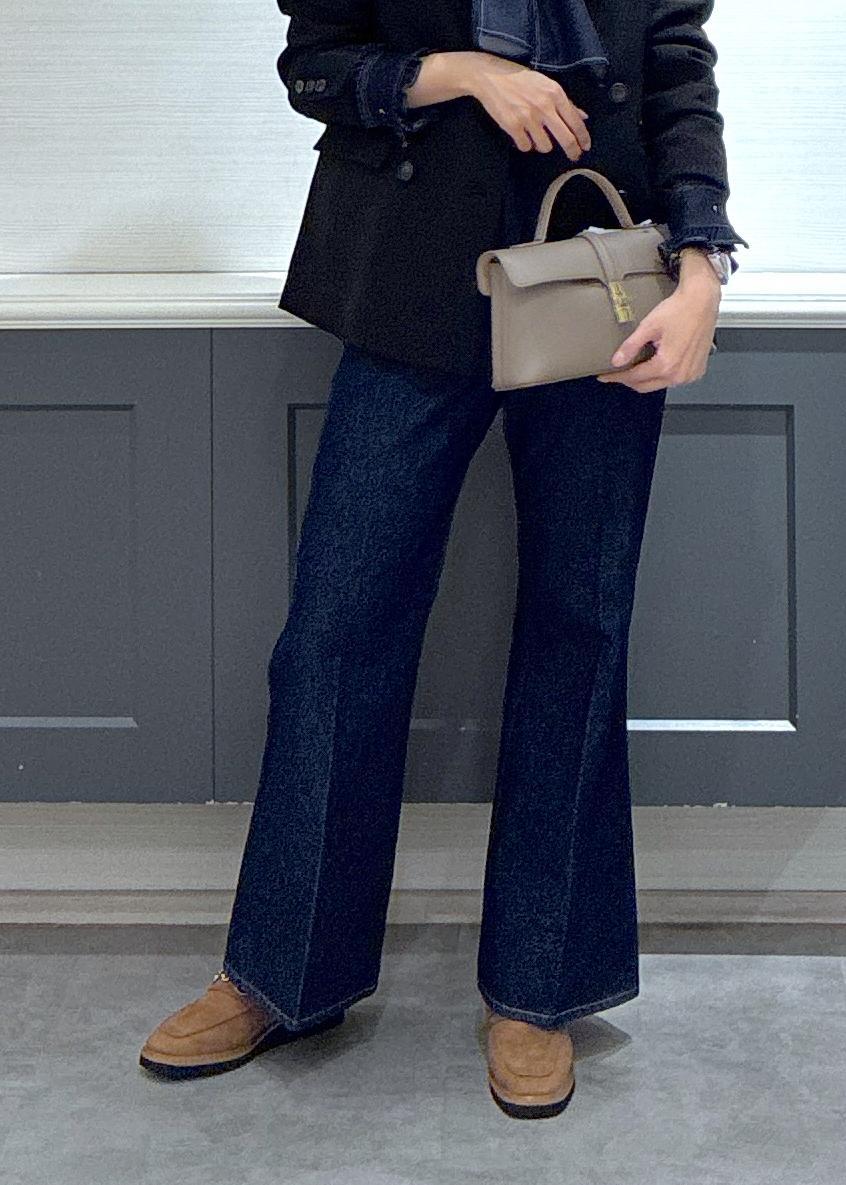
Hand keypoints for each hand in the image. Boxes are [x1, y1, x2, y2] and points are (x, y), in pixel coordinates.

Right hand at [444, 51, 591, 157]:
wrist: (491, 77)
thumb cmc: (520, 79)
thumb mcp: (546, 84)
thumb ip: (565, 101)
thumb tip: (583, 116)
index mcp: (555, 93)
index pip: (576, 121)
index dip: (583, 138)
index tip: (585, 147)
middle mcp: (544, 106)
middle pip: (566, 139)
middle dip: (572, 150)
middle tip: (574, 156)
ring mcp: (529, 118)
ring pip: (546, 147)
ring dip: (543, 145)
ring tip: (537, 136)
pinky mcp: (513, 126)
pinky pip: (526, 147)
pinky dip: (526, 144)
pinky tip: (523, 136)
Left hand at [595, 278, 720, 392]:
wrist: (702, 300)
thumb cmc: (680, 309)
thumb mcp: (649, 326)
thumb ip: (631, 346)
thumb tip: (617, 361)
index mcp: (667, 365)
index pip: (634, 378)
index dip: (617, 377)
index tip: (606, 376)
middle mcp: (680, 374)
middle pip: (645, 386)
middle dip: (629, 380)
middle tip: (617, 372)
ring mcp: (690, 374)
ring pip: (659, 384)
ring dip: (646, 378)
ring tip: (636, 366)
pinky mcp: (697, 371)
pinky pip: (674, 380)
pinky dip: (663, 375)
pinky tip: (656, 364)